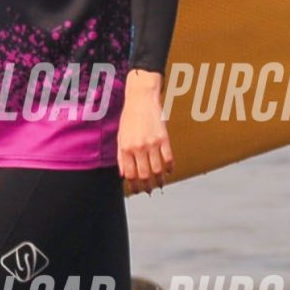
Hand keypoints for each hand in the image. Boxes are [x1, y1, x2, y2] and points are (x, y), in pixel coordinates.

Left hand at [118, 69, 172, 193]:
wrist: (141, 99)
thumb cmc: (129, 118)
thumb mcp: (120, 138)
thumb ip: (121, 158)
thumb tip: (123, 175)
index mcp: (125, 148)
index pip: (130, 174)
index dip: (134, 185)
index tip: (137, 190)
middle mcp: (138, 148)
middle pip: (144, 175)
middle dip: (147, 186)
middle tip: (150, 191)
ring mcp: (152, 143)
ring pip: (157, 169)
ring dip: (159, 180)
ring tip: (160, 184)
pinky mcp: (164, 138)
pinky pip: (168, 158)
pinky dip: (170, 167)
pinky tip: (169, 171)